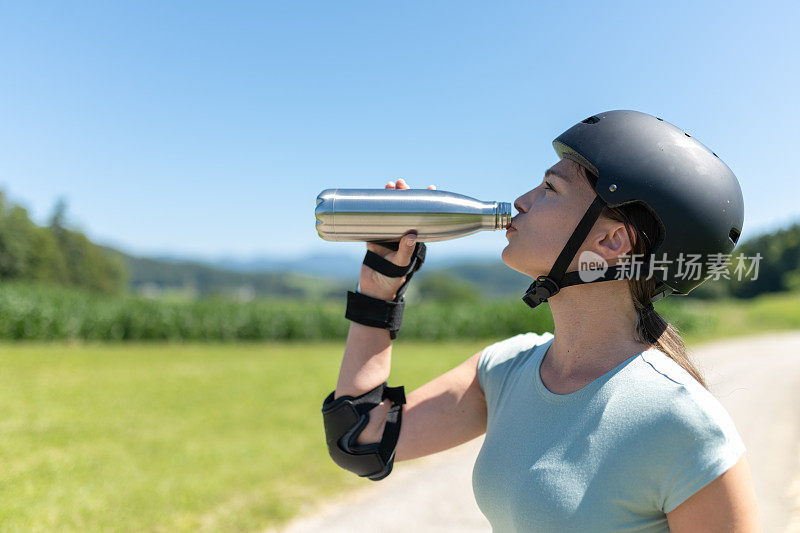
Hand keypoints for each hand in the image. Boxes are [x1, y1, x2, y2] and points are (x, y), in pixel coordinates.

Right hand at [357, 178, 435, 299]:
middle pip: (404, 210)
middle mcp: (401, 235)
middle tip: (400, 183)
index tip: (429, 188)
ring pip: (389, 212)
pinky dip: (373, 210)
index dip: (425, 203)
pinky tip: (371, 198)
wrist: (373, 289)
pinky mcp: (374, 238)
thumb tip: (412, 235)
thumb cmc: (392, 279)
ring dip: (389, 199)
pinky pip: (374, 221)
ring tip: (388, 185)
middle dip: (403, 195)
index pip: (422, 217)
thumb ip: (405, 251)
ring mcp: (387, 235)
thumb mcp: (400, 264)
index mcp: (413, 240)